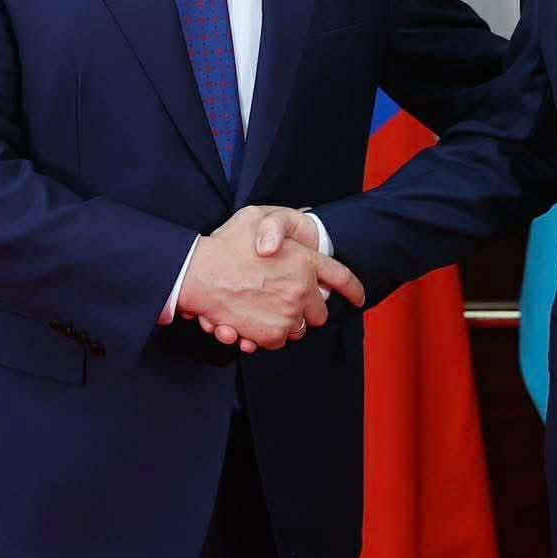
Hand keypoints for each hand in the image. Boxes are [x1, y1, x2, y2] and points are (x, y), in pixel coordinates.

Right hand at [177, 207, 363, 353]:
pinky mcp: (271, 335)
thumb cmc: (224, 244)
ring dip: (287, 322)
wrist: (197, 274)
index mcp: (304, 260)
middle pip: (320, 312)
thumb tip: (296, 223)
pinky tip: (251, 321)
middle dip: (307, 308)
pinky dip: (268, 335)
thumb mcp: (256, 216)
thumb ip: (280, 225)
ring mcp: (288, 315)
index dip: (353, 290)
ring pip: (299, 328)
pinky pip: (279, 341)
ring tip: (263, 308)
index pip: (342, 278)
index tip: (358, 299)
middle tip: (285, 299)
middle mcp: (302, 290)